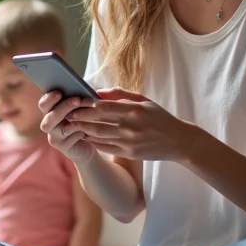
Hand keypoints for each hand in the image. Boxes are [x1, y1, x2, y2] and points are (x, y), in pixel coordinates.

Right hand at [39, 91, 98, 163]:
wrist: (89, 146)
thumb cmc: (86, 122)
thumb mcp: (83, 109)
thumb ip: (79, 100)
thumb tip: (82, 89)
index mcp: (52, 112)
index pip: (44, 104)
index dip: (48, 99)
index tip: (59, 92)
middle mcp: (50, 125)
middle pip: (49, 117)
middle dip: (63, 107)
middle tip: (77, 100)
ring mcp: (55, 137)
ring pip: (58, 128)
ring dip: (72, 120)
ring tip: (85, 114)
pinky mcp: (63, 147)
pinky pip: (69, 139)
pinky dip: (79, 132)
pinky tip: (88, 130)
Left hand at [66, 88, 194, 161]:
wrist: (178, 141)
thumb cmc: (159, 117)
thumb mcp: (143, 100)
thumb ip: (119, 94)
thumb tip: (97, 91)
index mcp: (134, 110)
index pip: (103, 106)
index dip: (86, 105)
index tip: (75, 101)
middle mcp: (130, 127)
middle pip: (97, 122)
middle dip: (79, 118)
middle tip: (67, 114)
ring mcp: (129, 142)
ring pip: (98, 136)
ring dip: (82, 130)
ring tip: (71, 125)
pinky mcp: (129, 153)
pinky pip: (105, 147)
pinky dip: (92, 141)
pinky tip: (84, 136)